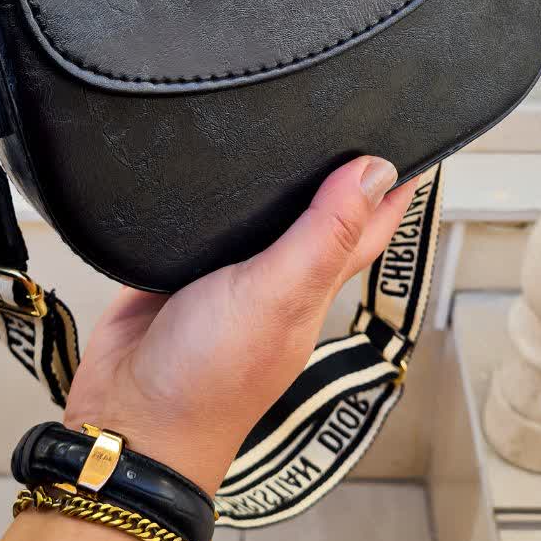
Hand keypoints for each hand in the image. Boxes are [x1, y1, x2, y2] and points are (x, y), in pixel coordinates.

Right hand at [63, 156, 413, 495]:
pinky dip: (206, 196)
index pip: (367, 226)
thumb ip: (324, 235)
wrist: (128, 418)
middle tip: (350, 123)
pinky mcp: (174, 267)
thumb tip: (375, 172)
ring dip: (272, 180)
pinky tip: (204, 170)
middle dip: (335, 173)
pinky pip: (198, 222)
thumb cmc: (210, 379)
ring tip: (287, 132)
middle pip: (318, 214)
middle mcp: (276, 276)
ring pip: (258, 214)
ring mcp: (224, 273)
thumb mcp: (278, 296)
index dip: (390, 184)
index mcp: (313, 283)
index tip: (413, 140)